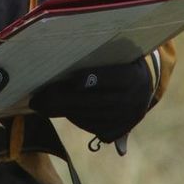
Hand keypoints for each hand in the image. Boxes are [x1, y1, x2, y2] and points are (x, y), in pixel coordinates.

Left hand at [29, 58, 153, 142]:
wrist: (146, 85)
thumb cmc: (121, 60)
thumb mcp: (117, 53)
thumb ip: (97, 53)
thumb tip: (74, 52)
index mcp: (131, 76)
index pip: (109, 77)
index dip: (89, 79)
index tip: (71, 79)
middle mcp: (131, 100)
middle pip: (91, 102)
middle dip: (61, 101)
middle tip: (37, 98)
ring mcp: (125, 119)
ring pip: (88, 118)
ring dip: (63, 112)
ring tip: (42, 104)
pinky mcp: (117, 131)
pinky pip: (91, 127)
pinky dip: (74, 119)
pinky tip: (60, 111)